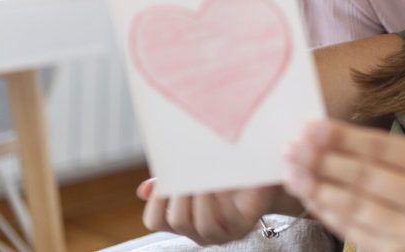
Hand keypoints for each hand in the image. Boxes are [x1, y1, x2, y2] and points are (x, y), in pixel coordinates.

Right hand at [137, 178, 281, 244]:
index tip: (164, 180)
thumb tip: (145, 190)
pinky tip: (221, 184)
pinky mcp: (242, 227)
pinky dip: (223, 201)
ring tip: (204, 180)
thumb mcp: (194, 173)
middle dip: (180, 196)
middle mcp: (199, 231)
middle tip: (186, 174)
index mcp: (182, 218)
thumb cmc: (223, 171)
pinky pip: (228, 220)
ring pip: (202, 226)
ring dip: (202, 200)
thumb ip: (171, 180)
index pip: (155, 220)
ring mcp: (221, 233)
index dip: (155, 202)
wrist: (259, 172)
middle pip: (178, 222)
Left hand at [284, 120, 404, 251]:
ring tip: (292, 173)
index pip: (384, 148)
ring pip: (356, 206)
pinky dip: (329, 213)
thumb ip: (393, 155)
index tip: (309, 127)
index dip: (343, 137)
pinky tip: (312, 198)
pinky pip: (355, 231)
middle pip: (366, 176)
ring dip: (319, 188)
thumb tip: (328, 138)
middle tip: (290, 147)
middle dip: (322, 160)